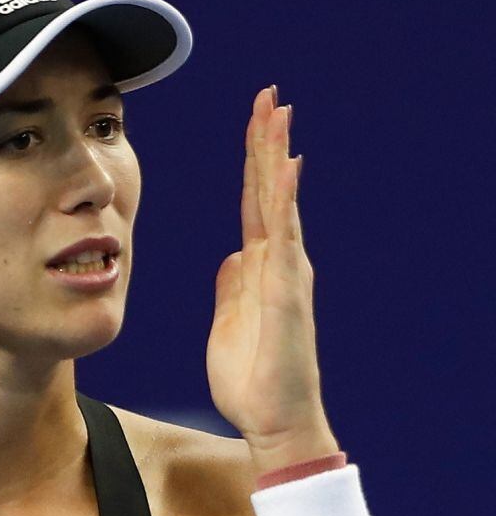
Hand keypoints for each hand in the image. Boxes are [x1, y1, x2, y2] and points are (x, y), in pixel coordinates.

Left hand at [205, 86, 339, 470]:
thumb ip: (234, 285)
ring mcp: (285, 272)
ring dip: (276, 155)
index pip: (254, 202)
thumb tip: (234, 256)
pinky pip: (284, 235)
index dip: (252, 162)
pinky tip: (285, 165)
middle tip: (269, 96)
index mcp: (259, 266)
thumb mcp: (229, 320)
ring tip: (279, 112)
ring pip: (279, 201)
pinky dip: (283, 198)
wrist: (272, 419)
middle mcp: (278, 261)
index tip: (255, 122)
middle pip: (268, 190)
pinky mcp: (286, 290)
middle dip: (266, 142)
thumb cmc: (251, 377)